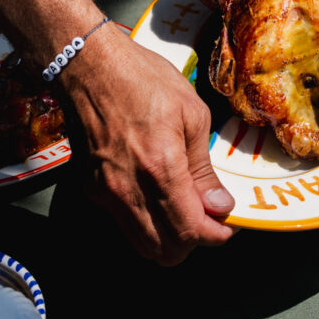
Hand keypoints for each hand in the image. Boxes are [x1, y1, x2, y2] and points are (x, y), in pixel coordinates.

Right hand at [65, 26, 235, 264]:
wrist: (89, 65)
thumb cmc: (144, 79)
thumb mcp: (191, 113)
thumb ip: (204, 168)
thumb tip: (220, 205)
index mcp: (160, 168)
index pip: (190, 231)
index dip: (216, 235)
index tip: (229, 224)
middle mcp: (128, 190)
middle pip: (165, 252)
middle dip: (194, 242)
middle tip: (210, 217)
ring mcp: (105, 193)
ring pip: (142, 245)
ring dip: (169, 238)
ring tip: (187, 209)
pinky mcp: (90, 189)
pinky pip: (124, 223)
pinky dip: (146, 222)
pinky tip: (159, 195)